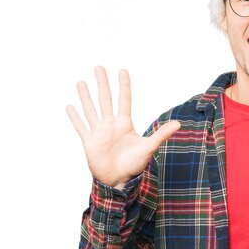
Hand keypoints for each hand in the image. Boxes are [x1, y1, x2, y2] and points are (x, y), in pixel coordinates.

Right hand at [66, 66, 180, 189]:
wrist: (119, 180)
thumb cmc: (134, 164)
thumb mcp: (149, 147)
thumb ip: (161, 134)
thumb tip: (178, 124)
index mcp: (124, 124)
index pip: (124, 100)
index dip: (124, 86)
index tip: (123, 71)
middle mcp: (111, 125)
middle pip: (106, 100)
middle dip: (103, 84)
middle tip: (99, 67)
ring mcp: (99, 133)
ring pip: (91, 110)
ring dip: (85, 97)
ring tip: (81, 83)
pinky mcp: (89, 143)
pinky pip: (81, 127)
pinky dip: (75, 118)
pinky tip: (69, 106)